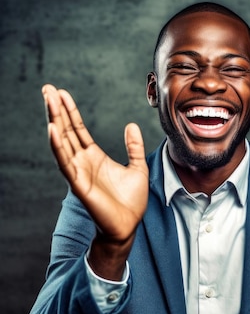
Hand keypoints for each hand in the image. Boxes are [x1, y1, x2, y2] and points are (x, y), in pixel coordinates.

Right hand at [43, 84, 148, 244]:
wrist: (129, 225)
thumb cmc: (131, 201)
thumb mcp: (138, 168)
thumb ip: (134, 147)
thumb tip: (131, 125)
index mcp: (94, 156)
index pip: (78, 129)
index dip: (70, 111)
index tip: (61, 92)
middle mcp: (82, 162)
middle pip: (66, 131)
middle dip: (57, 110)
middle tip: (47, 88)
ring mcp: (79, 172)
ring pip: (63, 142)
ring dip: (55, 121)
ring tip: (49, 101)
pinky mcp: (79, 185)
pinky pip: (65, 163)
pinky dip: (58, 147)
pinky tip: (52, 130)